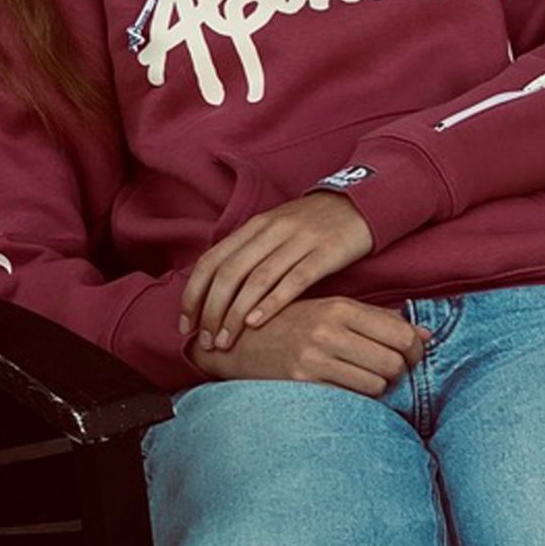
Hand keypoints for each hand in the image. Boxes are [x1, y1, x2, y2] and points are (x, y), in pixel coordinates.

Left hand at [180, 192, 372, 352]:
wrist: (359, 204)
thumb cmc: (312, 225)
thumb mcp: (275, 229)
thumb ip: (249, 252)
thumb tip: (215, 291)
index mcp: (255, 225)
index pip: (212, 260)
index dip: (194, 293)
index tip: (186, 323)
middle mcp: (272, 230)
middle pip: (230, 273)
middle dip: (212, 310)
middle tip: (206, 340)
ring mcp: (299, 240)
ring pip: (257, 279)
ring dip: (236, 314)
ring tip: (226, 341)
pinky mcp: (325, 252)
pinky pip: (294, 280)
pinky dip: (272, 302)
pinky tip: (257, 323)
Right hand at [188, 297, 431, 397]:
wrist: (236, 342)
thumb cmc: (290, 324)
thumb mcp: (330, 309)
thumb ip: (376, 319)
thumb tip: (425, 335)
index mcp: (340, 306)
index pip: (401, 331)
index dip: (416, 349)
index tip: (412, 356)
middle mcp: (329, 329)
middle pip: (395, 361)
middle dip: (400, 371)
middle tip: (391, 372)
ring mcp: (315, 357)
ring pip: (378, 384)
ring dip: (379, 387)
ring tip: (364, 379)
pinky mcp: (303, 382)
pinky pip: (352, 398)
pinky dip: (358, 398)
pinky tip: (346, 388)